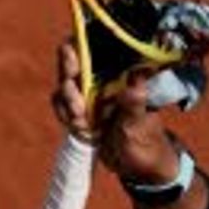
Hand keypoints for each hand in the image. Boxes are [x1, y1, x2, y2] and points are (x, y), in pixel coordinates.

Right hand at [52, 33, 187, 188]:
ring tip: (82, 120)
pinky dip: (65, 115)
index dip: (81, 42)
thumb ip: (135, 102)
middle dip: (68, 72)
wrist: (137, 166)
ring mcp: (89, 94)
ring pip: (65, 85)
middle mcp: (102, 78)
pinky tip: (80, 128)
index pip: (96, 45)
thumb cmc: (146, 140)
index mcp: (120, 72)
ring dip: (67, 101)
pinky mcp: (79, 111)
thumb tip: (137, 79)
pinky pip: (62, 106)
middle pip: (73, 60)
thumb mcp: (140, 123)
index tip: (73, 54)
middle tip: (73, 88)